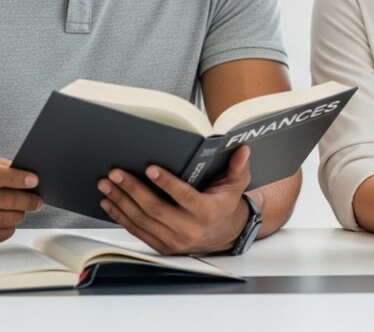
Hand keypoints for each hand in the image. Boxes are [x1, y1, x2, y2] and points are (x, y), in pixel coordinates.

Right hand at [0, 158, 42, 242]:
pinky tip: (10, 223)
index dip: (18, 178)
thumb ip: (6, 169)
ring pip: (4, 219)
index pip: (2, 176)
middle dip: (28, 201)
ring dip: (18, 216)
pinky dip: (8, 229)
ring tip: (22, 212)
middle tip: (38, 202)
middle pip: (8, 200)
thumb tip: (29, 172)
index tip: (34, 181)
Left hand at [98, 146, 251, 254]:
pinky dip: (121, 216)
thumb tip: (242, 150)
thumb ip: (238, 166)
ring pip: (141, 221)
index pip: (184, 197)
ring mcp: (173, 240)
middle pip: (155, 209)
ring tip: (107, 185)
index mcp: (207, 212)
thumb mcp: (237, 184)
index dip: (166, 183)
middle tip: (116, 174)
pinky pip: (137, 231)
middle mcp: (188, 229)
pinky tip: (111, 203)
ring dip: (121, 202)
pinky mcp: (161, 246)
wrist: (225, 234)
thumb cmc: (227, 203)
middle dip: (132, 190)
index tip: (150, 168)